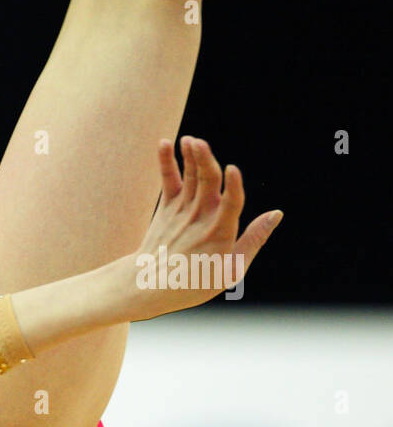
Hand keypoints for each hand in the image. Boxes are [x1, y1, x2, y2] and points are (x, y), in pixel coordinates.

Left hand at [124, 136, 282, 321]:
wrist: (149, 287)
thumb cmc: (195, 282)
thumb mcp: (231, 269)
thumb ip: (254, 239)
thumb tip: (276, 214)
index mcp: (220, 232)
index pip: (230, 204)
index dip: (233, 186)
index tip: (233, 169)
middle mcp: (200, 218)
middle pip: (207, 183)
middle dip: (204, 160)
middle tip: (200, 142)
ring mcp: (181, 212)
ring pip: (190, 177)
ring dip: (190, 156)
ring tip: (190, 140)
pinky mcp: (165, 209)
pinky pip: (168, 181)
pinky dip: (166, 162)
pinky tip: (165, 143)